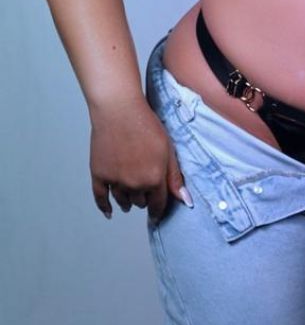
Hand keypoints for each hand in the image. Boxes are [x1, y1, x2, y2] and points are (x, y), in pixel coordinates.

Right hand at [89, 97, 193, 224]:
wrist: (119, 110)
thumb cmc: (145, 125)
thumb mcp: (168, 149)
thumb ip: (174, 177)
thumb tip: (185, 200)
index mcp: (154, 179)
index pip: (158, 204)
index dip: (159, 209)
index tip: (157, 213)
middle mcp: (134, 184)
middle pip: (140, 202)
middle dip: (144, 199)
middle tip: (144, 193)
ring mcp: (115, 181)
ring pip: (122, 201)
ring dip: (127, 202)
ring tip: (129, 202)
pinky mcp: (99, 175)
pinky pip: (100, 198)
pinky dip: (104, 207)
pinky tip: (109, 211)